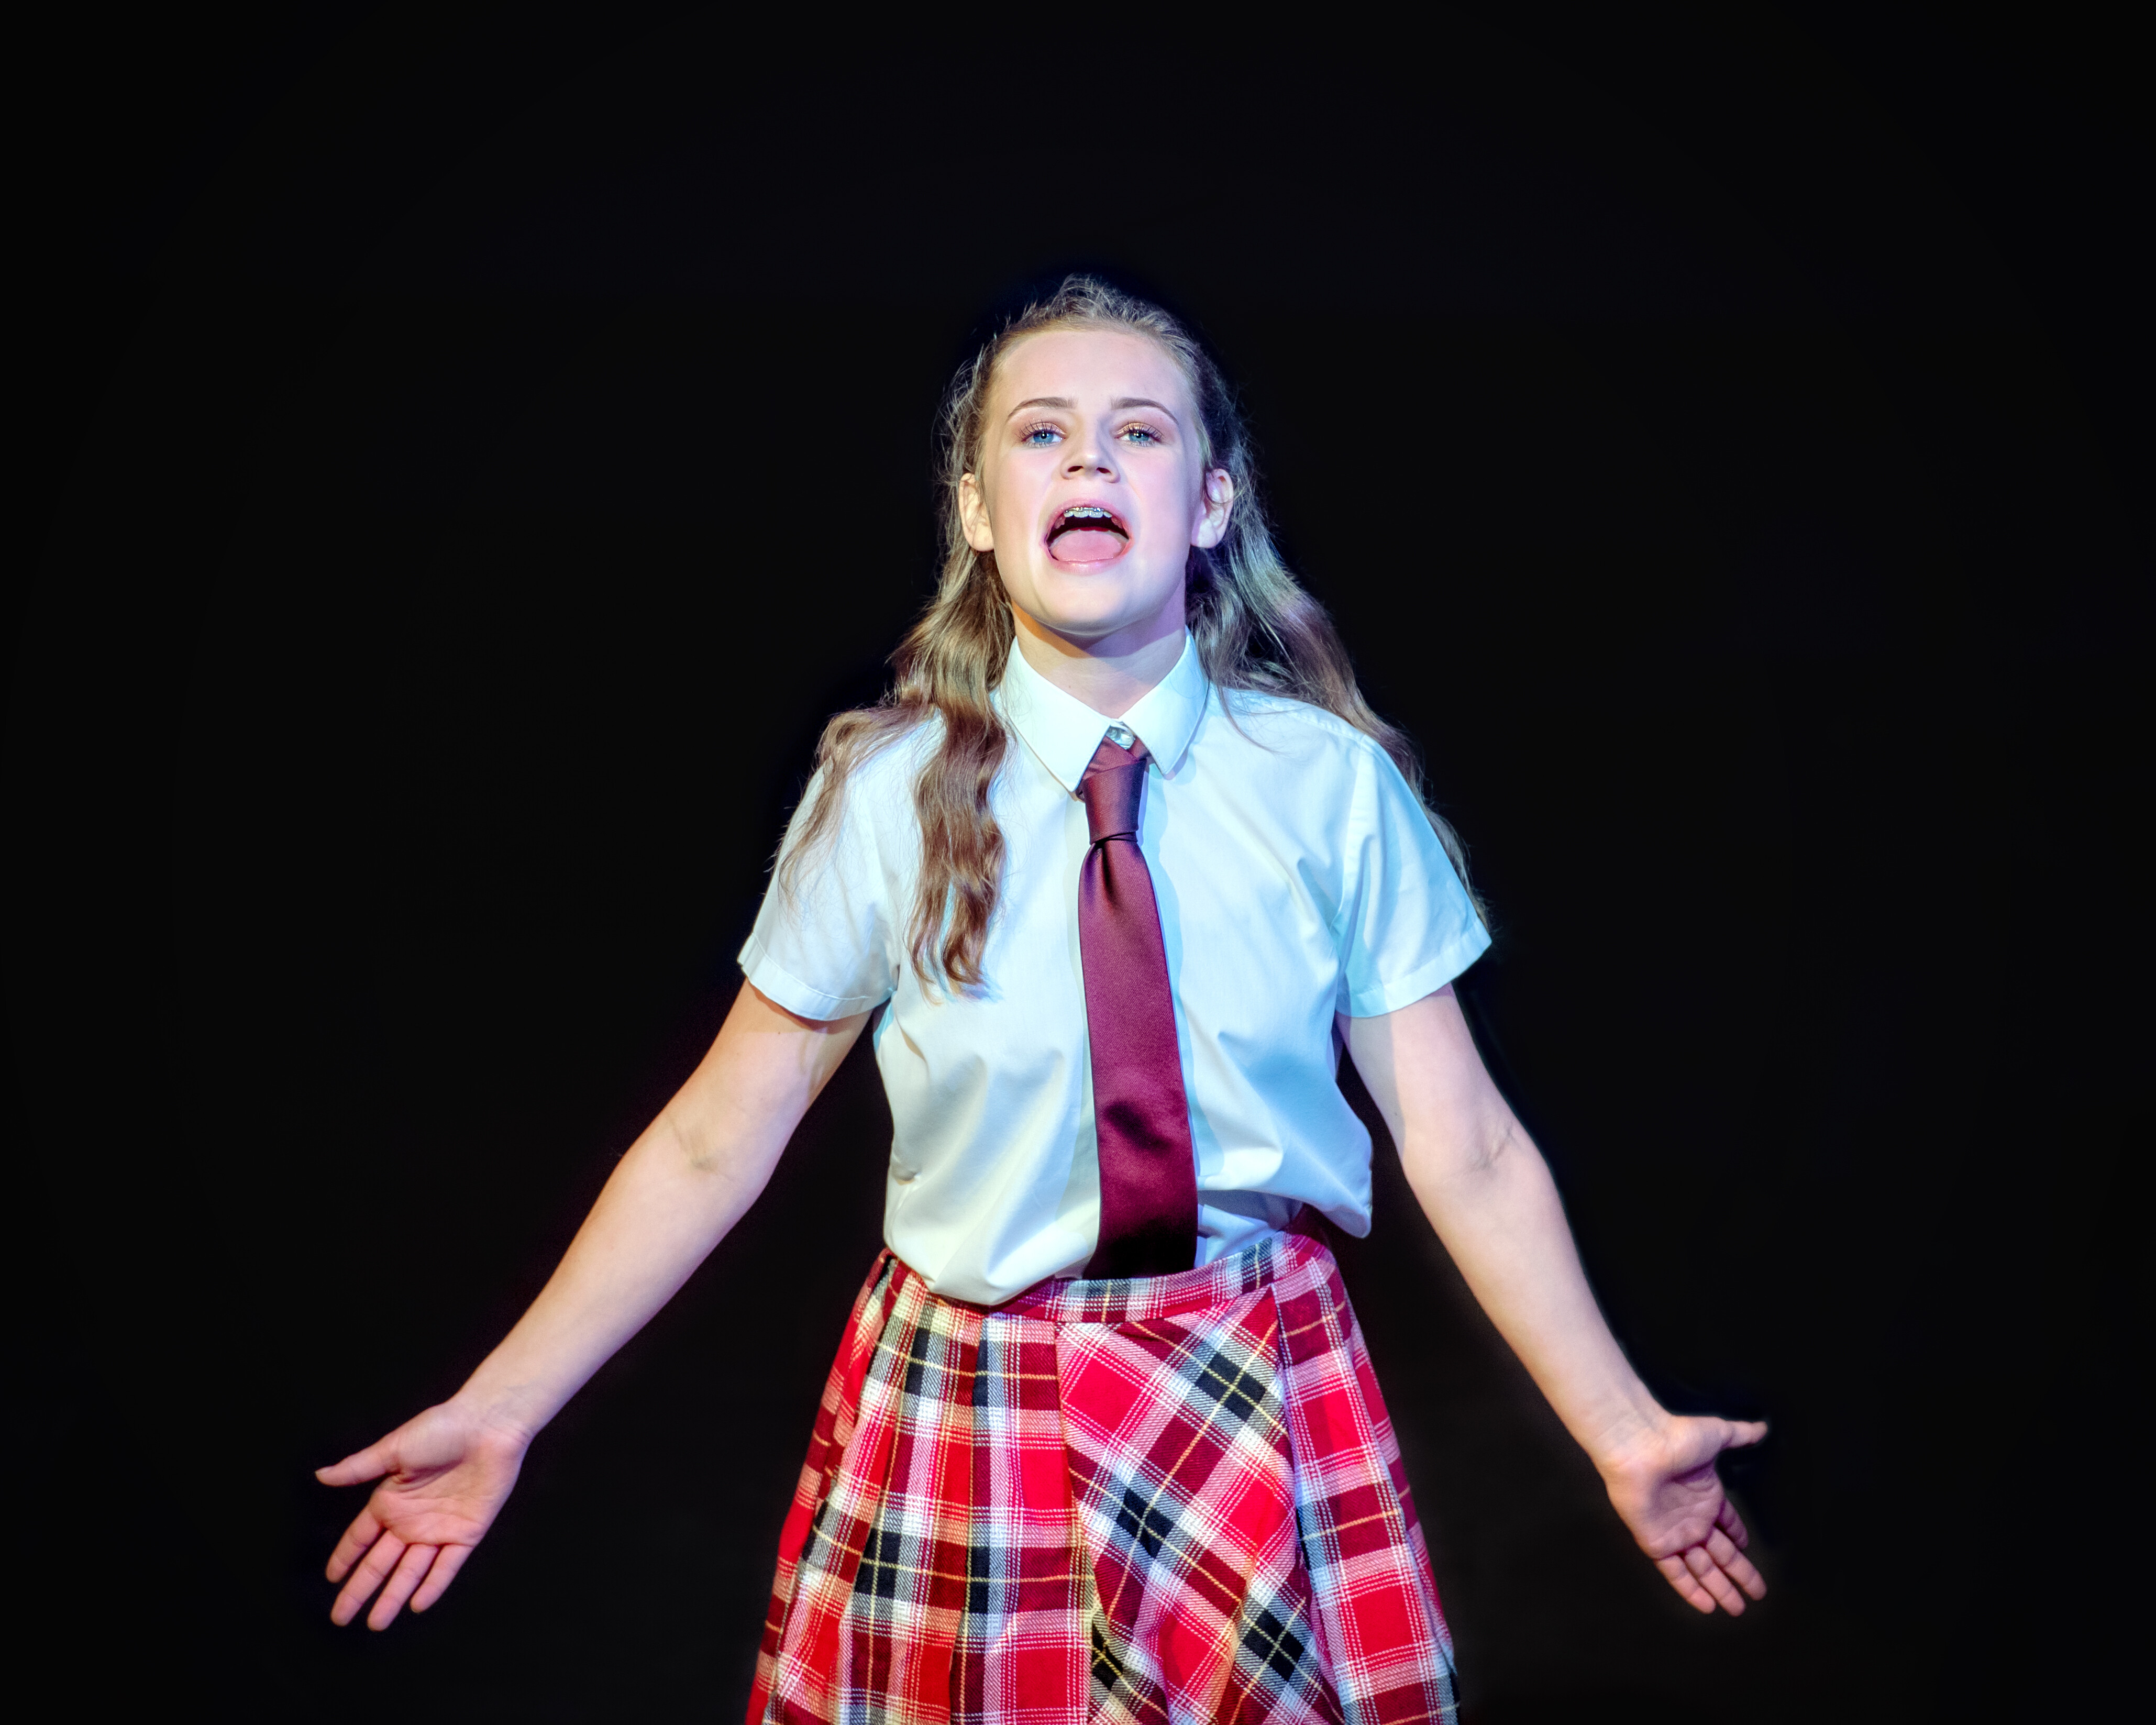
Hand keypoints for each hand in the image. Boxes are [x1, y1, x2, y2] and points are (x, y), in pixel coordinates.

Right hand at [316, 1402, 528, 1628]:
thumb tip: (320, 1475)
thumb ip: (359, 1468)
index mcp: (391, 1500)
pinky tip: (417, 1605)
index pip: (360, 1538)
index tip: (330, 1580)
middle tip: (340, 1617)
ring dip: (393, 1597)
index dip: (345, 1559)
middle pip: (380, 1563)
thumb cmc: (442, 1428)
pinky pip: (447, 1566)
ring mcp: (438, 1528)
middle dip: (360, 1590)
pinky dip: (433, 1585)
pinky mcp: (467, 1532)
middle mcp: (411, 1520)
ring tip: (375, 1623)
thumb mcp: (394, 1448)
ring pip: (411, 1571)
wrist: (489, 1425)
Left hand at [1598, 1414, 1768, 1614]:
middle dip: (1739, 1574)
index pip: (1727, 1524)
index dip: (1738, 1537)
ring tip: (1737, 1608)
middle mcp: (1692, 1517)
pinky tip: (1707, 1606)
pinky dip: (1690, 1590)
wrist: (1638, 1445)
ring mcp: (1675, 1531)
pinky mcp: (1657, 1542)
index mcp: (1707, 1496)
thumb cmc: (1674, 1437)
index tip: (1749, 1550)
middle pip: (1721, 1553)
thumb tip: (1761, 1428)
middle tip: (1757, 1593)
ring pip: (1702, 1568)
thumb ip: (1740, 1435)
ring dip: (1720, 1589)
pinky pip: (1676, 1573)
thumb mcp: (1716, 1434)